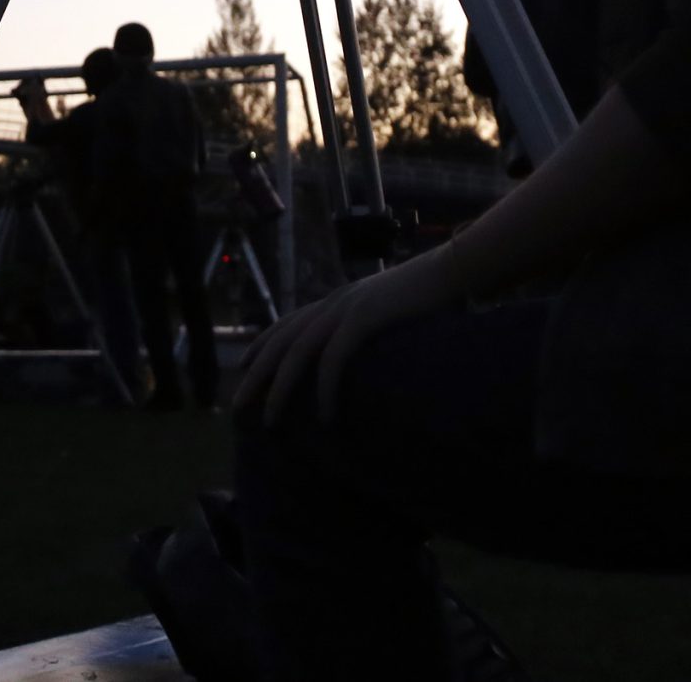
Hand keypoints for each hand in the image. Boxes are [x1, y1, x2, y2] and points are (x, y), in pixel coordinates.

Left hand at [232, 248, 463, 425]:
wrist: (453, 270)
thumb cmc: (428, 295)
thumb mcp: (387, 312)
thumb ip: (368, 327)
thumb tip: (363, 354)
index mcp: (337, 299)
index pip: (288, 322)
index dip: (263, 343)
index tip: (244, 366)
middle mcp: (334, 301)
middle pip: (281, 340)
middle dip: (256, 374)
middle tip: (238, 405)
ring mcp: (346, 307)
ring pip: (297, 351)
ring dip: (280, 388)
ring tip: (270, 419)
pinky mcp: (363, 317)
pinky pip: (334, 358)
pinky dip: (324, 387)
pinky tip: (324, 414)